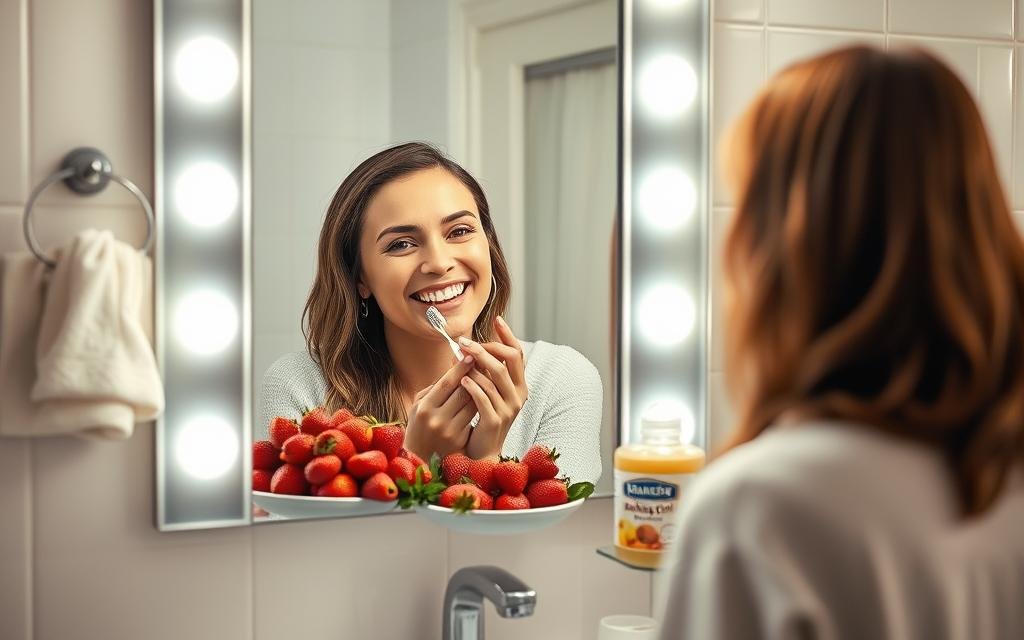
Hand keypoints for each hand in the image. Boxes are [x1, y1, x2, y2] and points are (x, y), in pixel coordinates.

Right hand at [403, 355, 478, 459]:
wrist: (418, 460)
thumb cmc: (419, 428)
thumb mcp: (418, 406)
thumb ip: (434, 389)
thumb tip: (454, 370)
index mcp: (425, 408)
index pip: (446, 383)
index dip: (460, 368)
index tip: (470, 356)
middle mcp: (437, 420)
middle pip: (463, 391)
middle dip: (474, 376)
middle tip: (483, 364)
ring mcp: (450, 431)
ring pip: (473, 404)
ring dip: (480, 390)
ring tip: (484, 379)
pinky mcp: (461, 440)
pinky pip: (474, 417)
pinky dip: (478, 406)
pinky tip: (481, 399)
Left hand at [459, 316, 528, 458]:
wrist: (482, 450)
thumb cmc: (481, 416)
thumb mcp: (485, 390)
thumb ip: (481, 371)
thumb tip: (463, 348)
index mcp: (519, 385)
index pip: (518, 353)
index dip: (508, 335)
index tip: (496, 320)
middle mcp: (518, 395)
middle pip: (508, 361)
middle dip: (486, 348)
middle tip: (464, 342)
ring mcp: (508, 408)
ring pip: (494, 378)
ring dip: (475, 364)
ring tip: (459, 357)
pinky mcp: (495, 420)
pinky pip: (484, 398)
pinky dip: (473, 386)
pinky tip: (461, 379)